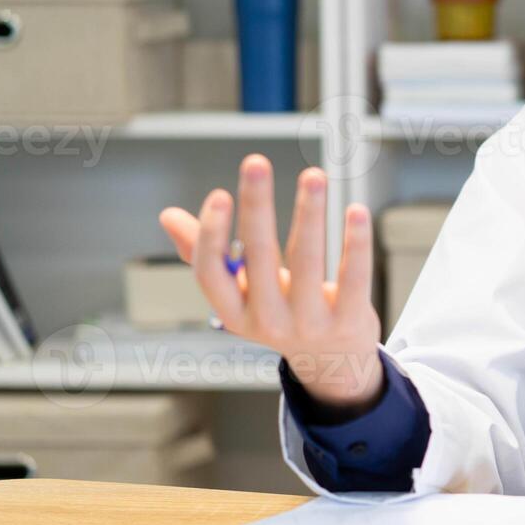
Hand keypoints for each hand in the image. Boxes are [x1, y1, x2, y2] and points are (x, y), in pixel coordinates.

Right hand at [158, 155, 384, 413]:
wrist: (332, 362)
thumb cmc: (280, 314)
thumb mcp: (242, 295)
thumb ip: (208, 255)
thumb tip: (167, 216)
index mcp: (234, 312)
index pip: (210, 273)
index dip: (211, 234)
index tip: (219, 193)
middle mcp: (268, 320)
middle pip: (259, 256)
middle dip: (257, 206)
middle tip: (256, 162)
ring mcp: (310, 323)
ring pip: (308, 260)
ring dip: (310, 213)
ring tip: (314, 174)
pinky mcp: (348, 320)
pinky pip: (353, 276)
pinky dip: (356, 242)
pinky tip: (356, 210)